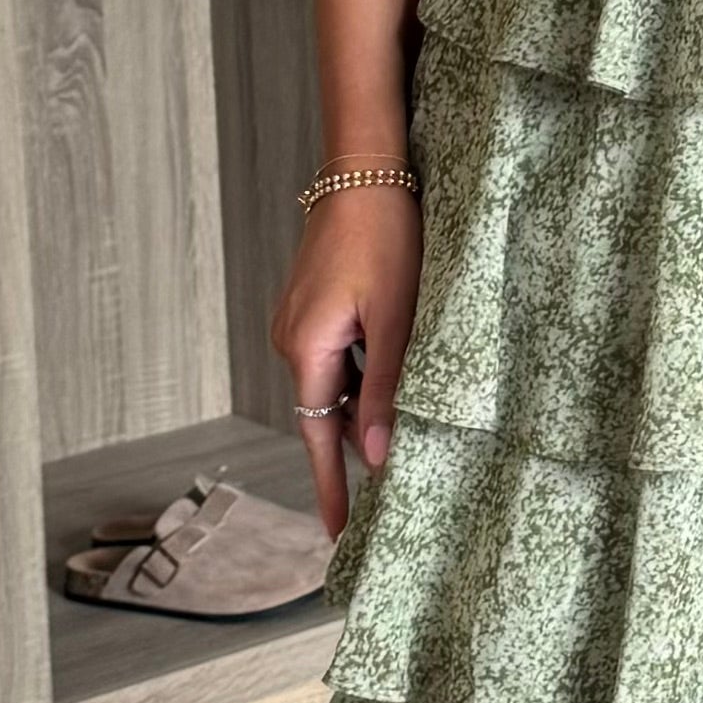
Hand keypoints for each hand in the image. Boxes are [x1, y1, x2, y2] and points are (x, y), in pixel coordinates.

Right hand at [271, 187, 419, 535]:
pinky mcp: (314, 305)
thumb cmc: (385, 235)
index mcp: (306, 348)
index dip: (330, 487)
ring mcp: (300, 321)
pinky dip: (364, 373)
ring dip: (367, 402)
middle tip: (401, 479)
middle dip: (359, 444)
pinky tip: (396, 367)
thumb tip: (375, 455)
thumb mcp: (398, 318)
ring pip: (336, 384)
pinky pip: (337, 356)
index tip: (337, 534)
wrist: (365, 168)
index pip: (316, 436)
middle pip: (326, 412)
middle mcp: (292, 339)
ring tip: (410, 413)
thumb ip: (386, 388)